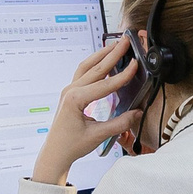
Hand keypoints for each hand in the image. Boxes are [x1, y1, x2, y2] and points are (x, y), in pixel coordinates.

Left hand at [30, 38, 142, 185]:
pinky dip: (96, 64)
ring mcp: (69, 90)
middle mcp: (71, 91)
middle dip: (112, 53)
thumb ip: (119, 124)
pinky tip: (105, 60)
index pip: (104, 84)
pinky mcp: (71, 93)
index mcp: (75, 99)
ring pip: (87, 66)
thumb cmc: (71, 146)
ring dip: (102, 55)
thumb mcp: (97, 136)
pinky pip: (84, 73)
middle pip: (95, 68)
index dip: (122, 75)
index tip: (135, 65)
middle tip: (125, 40)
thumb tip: (137, 113)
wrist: (55, 153)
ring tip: (116, 45)